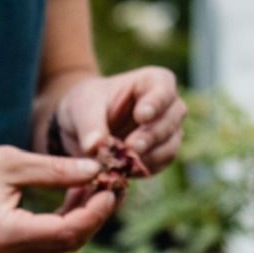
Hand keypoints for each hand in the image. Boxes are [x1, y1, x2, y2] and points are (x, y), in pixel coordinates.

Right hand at [0, 145, 116, 252]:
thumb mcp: (10, 162)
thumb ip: (55, 170)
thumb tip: (96, 170)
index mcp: (8, 234)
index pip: (68, 231)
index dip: (96, 211)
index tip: (112, 186)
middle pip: (69, 242)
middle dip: (95, 215)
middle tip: (114, 184)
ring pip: (60, 245)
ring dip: (82, 218)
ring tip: (99, 186)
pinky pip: (45, 243)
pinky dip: (64, 222)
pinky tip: (76, 196)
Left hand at [52, 67, 186, 172]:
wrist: (83, 127)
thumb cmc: (87, 105)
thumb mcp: (82, 107)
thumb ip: (90, 124)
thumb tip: (95, 147)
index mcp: (153, 81)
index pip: (164, 87)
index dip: (156, 102)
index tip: (141, 116)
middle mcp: (168, 107)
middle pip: (171, 120)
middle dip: (152, 136)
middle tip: (132, 148)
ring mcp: (168, 133)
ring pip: (169, 147)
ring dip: (148, 157)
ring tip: (124, 164)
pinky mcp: (160, 157)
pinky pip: (158, 165)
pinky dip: (141, 169)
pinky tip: (123, 171)